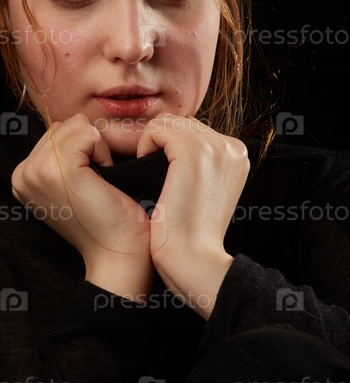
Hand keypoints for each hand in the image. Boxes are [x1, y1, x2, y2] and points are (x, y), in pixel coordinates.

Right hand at [11, 114, 152, 300]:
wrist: (117, 253)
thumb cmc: (105, 218)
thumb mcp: (73, 183)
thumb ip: (64, 154)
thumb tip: (77, 124)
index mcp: (22, 175)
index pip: (57, 131)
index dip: (83, 150)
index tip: (87, 183)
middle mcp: (22, 172)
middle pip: (66, 124)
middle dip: (89, 146)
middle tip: (95, 183)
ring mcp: (36, 170)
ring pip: (78, 126)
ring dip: (98, 150)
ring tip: (98, 182)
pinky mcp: (58, 169)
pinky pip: (89, 134)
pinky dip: (104, 152)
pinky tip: (104, 179)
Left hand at [137, 113, 249, 318]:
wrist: (194, 260)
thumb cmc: (191, 233)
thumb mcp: (203, 191)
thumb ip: (197, 163)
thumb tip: (171, 143)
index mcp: (237, 155)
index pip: (194, 130)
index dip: (172, 149)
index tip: (169, 178)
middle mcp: (232, 145)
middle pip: (181, 122)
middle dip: (161, 144)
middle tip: (156, 177)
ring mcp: (215, 146)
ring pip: (168, 122)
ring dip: (152, 145)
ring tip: (152, 176)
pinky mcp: (193, 150)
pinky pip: (157, 129)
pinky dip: (144, 147)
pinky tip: (147, 171)